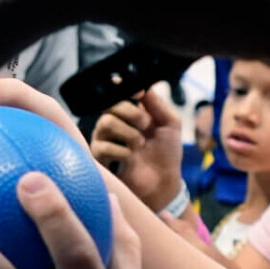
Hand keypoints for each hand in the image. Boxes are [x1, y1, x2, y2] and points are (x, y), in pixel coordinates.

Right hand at [91, 88, 185, 213]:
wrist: (163, 181)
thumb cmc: (166, 153)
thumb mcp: (170, 123)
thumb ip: (157, 103)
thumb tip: (141, 86)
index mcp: (129, 112)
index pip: (116, 93)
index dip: (122, 88)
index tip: (137, 93)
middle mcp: (113, 122)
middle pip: (111, 105)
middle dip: (132, 113)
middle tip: (145, 125)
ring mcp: (104, 139)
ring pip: (105, 122)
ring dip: (128, 133)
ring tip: (140, 144)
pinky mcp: (99, 158)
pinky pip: (103, 146)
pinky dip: (122, 151)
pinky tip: (130, 158)